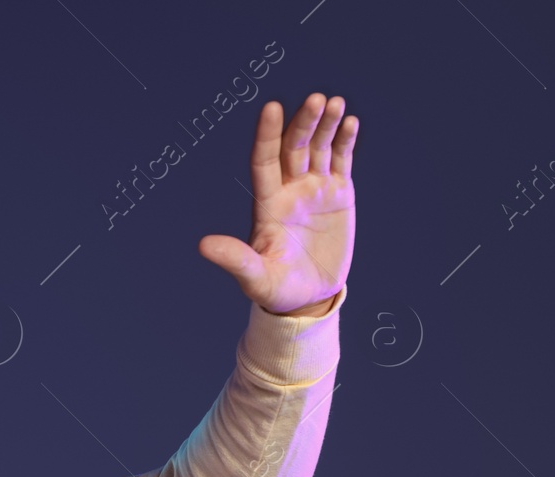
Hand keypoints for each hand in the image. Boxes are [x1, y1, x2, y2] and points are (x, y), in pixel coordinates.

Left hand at [199, 92, 357, 315]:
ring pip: (318, 148)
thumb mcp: (256, 278)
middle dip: (304, 122)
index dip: (267, 135)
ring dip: (326, 124)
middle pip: (294, 147)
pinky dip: (345, 141)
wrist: (310, 298)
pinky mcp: (339, 194)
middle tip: (317, 100)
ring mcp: (314, 189)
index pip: (264, 161)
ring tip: (336, 103)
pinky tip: (351, 122)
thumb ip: (235, 260)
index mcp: (267, 204)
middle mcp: (288, 190)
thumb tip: (203, 246)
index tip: (272, 107)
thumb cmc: (277, 290)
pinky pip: (341, 161)